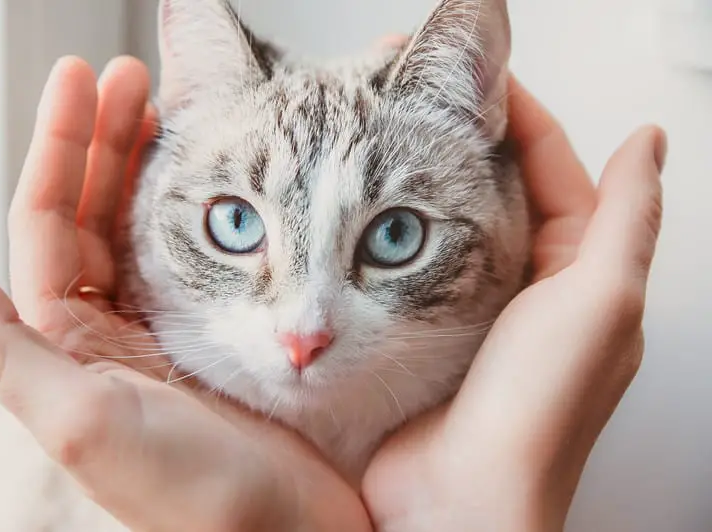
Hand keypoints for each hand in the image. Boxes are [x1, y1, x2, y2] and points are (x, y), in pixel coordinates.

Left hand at [0, 57, 369, 531]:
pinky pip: (187, 253)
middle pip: (89, 213)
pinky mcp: (208, 333)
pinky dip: (188, 206)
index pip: (47, 224)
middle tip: (126, 73)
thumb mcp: (85, 424)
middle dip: (100, 139)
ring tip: (155, 104)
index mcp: (64, 343)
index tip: (83, 79)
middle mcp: (101, 332)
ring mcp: (157, 329)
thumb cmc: (196, 496)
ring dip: (138, 164)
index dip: (60, 147)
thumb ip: (5, 350)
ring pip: (135, 227)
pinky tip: (197, 174)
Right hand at [363, 77, 665, 530]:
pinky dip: (393, 230)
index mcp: (584, 271)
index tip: (470, 73)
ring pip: (450, 220)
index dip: (517, 115)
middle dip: (463, 138)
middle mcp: (531, 284)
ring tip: (384, 134)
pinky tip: (366, 205)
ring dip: (423, 178)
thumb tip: (649, 144)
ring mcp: (472, 304)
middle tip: (414, 94)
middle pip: (500, 188)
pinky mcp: (424, 326)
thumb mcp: (601, 303)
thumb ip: (627, 221)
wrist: (457, 499)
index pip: (553, 168)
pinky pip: (412, 262)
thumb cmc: (536, 411)